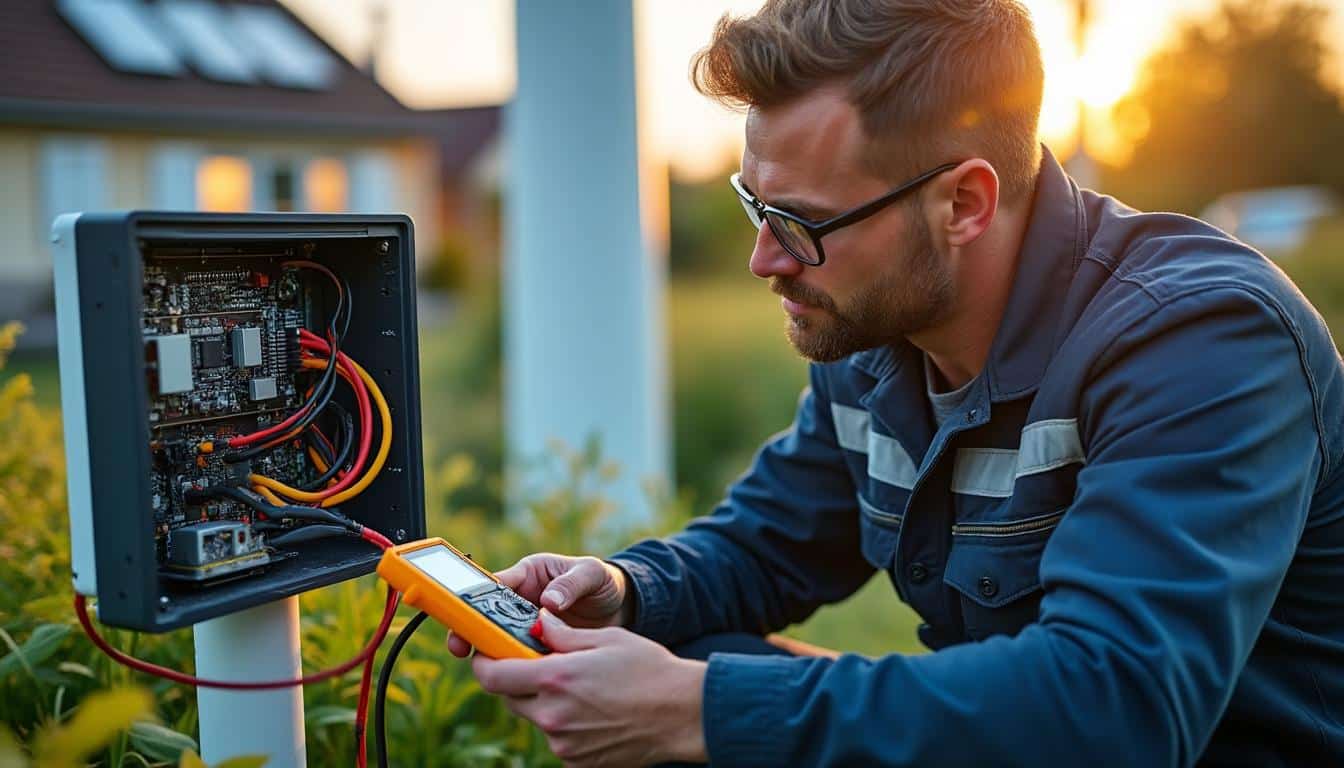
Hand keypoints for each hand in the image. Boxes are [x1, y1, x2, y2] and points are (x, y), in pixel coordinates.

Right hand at [447, 553, 630, 657]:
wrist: (620, 608)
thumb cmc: (601, 582)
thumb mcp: (591, 575)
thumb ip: (571, 584)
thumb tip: (549, 601)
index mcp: (528, 575)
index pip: (495, 584)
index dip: (476, 598)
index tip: (467, 613)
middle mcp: (520, 600)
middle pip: (485, 615)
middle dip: (470, 629)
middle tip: (461, 646)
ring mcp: (525, 626)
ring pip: (497, 639)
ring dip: (489, 652)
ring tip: (484, 667)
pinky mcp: (535, 647)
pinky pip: (518, 657)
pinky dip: (515, 667)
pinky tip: (515, 678)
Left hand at [472, 610, 707, 766]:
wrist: (682, 714)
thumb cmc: (649, 670)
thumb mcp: (605, 639)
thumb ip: (563, 635)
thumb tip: (539, 623)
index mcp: (554, 679)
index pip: (493, 676)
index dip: (484, 662)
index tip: (487, 653)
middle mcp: (552, 716)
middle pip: (510, 698)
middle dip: (520, 680)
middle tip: (545, 666)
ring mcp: (563, 744)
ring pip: (536, 718)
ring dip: (546, 703)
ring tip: (584, 690)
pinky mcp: (576, 762)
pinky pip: (558, 739)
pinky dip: (567, 725)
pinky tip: (596, 712)